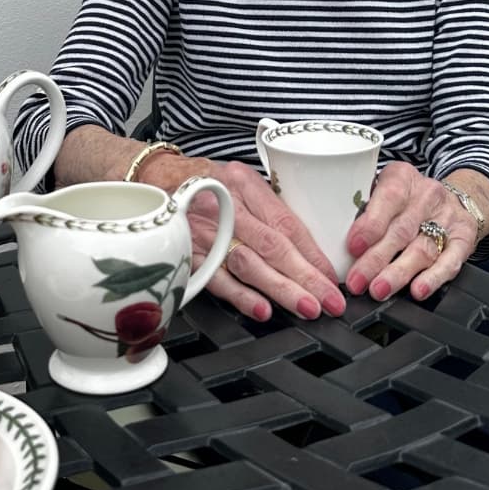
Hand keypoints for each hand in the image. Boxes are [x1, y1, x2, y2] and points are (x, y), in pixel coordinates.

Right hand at [183, 160, 346, 321]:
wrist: (157, 180)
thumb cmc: (206, 183)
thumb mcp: (240, 182)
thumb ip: (269, 209)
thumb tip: (309, 250)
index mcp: (244, 184)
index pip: (286, 222)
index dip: (312, 253)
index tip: (331, 277)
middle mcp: (224, 206)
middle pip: (272, 244)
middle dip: (305, 277)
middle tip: (330, 301)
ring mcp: (204, 231)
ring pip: (248, 263)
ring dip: (279, 289)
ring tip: (306, 307)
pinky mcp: (187, 252)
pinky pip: (216, 277)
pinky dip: (240, 295)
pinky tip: (261, 309)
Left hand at [344, 162, 478, 301]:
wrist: (455, 196)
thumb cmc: (406, 198)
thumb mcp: (382, 190)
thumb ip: (362, 208)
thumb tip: (332, 241)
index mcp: (401, 177)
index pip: (387, 199)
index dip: (370, 225)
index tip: (353, 247)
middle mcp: (427, 195)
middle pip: (401, 231)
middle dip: (376, 259)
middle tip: (357, 281)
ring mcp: (448, 217)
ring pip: (422, 249)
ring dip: (398, 273)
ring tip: (379, 289)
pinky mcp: (465, 238)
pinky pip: (451, 261)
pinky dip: (433, 278)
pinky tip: (418, 290)